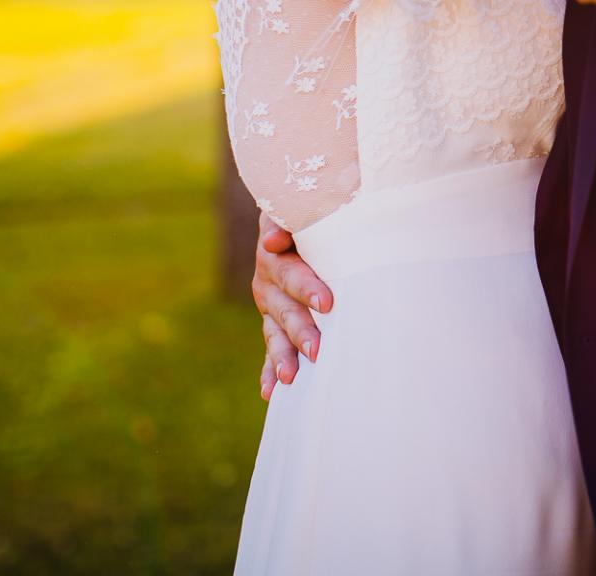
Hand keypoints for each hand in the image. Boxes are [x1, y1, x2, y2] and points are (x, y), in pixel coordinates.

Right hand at [253, 211, 332, 400]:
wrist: (298, 212)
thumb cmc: (313, 206)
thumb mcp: (302, 204)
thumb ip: (290, 215)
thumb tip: (272, 240)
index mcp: (274, 251)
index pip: (290, 272)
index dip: (307, 287)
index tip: (327, 303)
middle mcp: (267, 279)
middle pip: (284, 308)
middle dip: (301, 329)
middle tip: (317, 349)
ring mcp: (269, 302)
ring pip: (275, 332)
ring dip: (282, 356)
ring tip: (291, 379)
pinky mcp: (273, 319)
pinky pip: (269, 347)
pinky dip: (269, 369)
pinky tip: (270, 392)